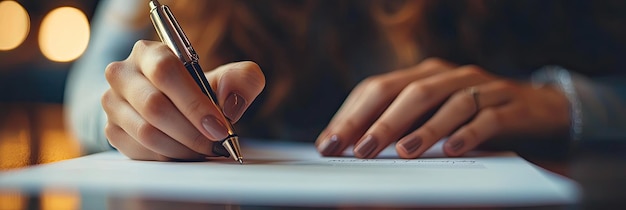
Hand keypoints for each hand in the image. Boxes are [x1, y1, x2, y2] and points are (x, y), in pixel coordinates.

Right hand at [102, 40, 264, 160]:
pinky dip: (169, 157)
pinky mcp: (111, 129)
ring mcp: (112, 103)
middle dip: (192, 131)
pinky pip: (140, 151)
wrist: (175, 106)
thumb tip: (230, 102)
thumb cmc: (201, 90)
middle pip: (154, 106)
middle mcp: (122, 73)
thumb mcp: (229, 79)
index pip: (167, 71)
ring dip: (182, 148)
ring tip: (204, 150)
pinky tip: (186, 153)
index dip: (195, 103)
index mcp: (149, 52)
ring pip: (147, 132)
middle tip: (216, 144)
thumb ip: (243, 80)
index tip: (220, 127)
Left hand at [316, 58, 569, 157]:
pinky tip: (453, 150)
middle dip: (380, 122)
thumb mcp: (433, 117)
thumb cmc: (473, 118)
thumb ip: (401, 125)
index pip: (379, 88)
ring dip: (424, 129)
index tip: (329, 144)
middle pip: (410, 92)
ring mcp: (483, 87)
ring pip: (449, 102)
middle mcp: (450, 75)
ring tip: (402, 152)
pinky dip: (469, 133)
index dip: (351, 115)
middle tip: (358, 149)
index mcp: (424, 74)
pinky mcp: (511, 105)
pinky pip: (488, 118)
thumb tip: (354, 148)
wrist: (539, 110)